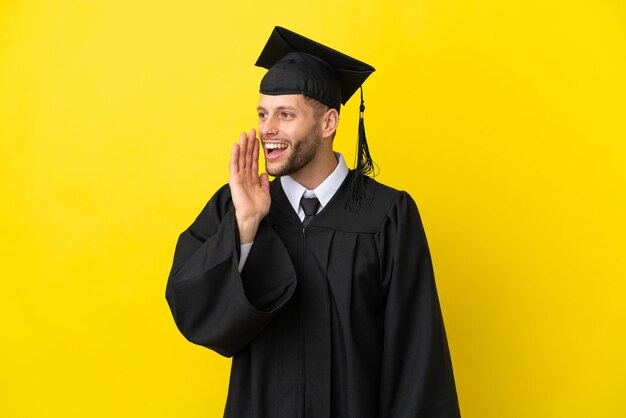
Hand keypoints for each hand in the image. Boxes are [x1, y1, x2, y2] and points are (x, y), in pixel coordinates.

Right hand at [229, 129, 269, 243]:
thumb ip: (264, 182)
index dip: (256, 149)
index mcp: (252, 178)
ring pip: (241, 158)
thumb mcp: (265, 192)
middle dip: (249, 144)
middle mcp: (245, 175)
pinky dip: (235, 155)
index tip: (258, 139)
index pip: (254, 160)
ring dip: (242, 146)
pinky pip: (234, 165)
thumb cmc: (258, 207)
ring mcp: (239, 177)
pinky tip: (236, 146)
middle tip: (251, 131)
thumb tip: (264, 173)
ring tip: (244, 134)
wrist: (253, 217)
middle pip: (247, 156)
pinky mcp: (234, 180)